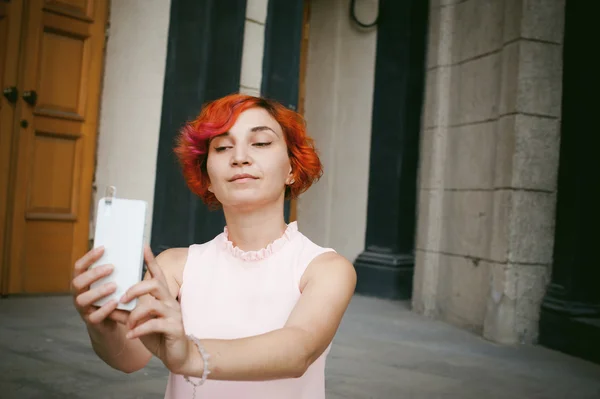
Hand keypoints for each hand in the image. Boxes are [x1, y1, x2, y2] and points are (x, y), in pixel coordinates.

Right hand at [71, 247, 128, 327]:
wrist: (114, 321)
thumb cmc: (114, 296)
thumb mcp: (113, 282)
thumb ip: (116, 271)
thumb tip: (133, 250)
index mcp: (83, 282)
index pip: (79, 267)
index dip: (88, 257)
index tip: (103, 248)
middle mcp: (79, 294)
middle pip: (77, 282)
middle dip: (93, 274)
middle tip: (111, 268)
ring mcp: (84, 309)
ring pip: (82, 300)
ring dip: (98, 291)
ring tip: (114, 286)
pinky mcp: (92, 322)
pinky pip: (94, 316)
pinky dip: (105, 309)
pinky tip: (115, 302)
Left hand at [120, 246, 189, 373]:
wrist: (177, 355)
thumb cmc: (158, 336)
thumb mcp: (139, 323)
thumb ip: (126, 314)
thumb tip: (107, 307)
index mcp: (162, 297)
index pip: (157, 275)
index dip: (151, 261)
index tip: (143, 246)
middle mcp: (170, 302)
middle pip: (154, 285)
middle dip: (135, 289)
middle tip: (121, 298)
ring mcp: (174, 314)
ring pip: (152, 305)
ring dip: (134, 315)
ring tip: (127, 325)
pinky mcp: (174, 328)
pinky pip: (154, 324)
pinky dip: (139, 330)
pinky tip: (130, 335)